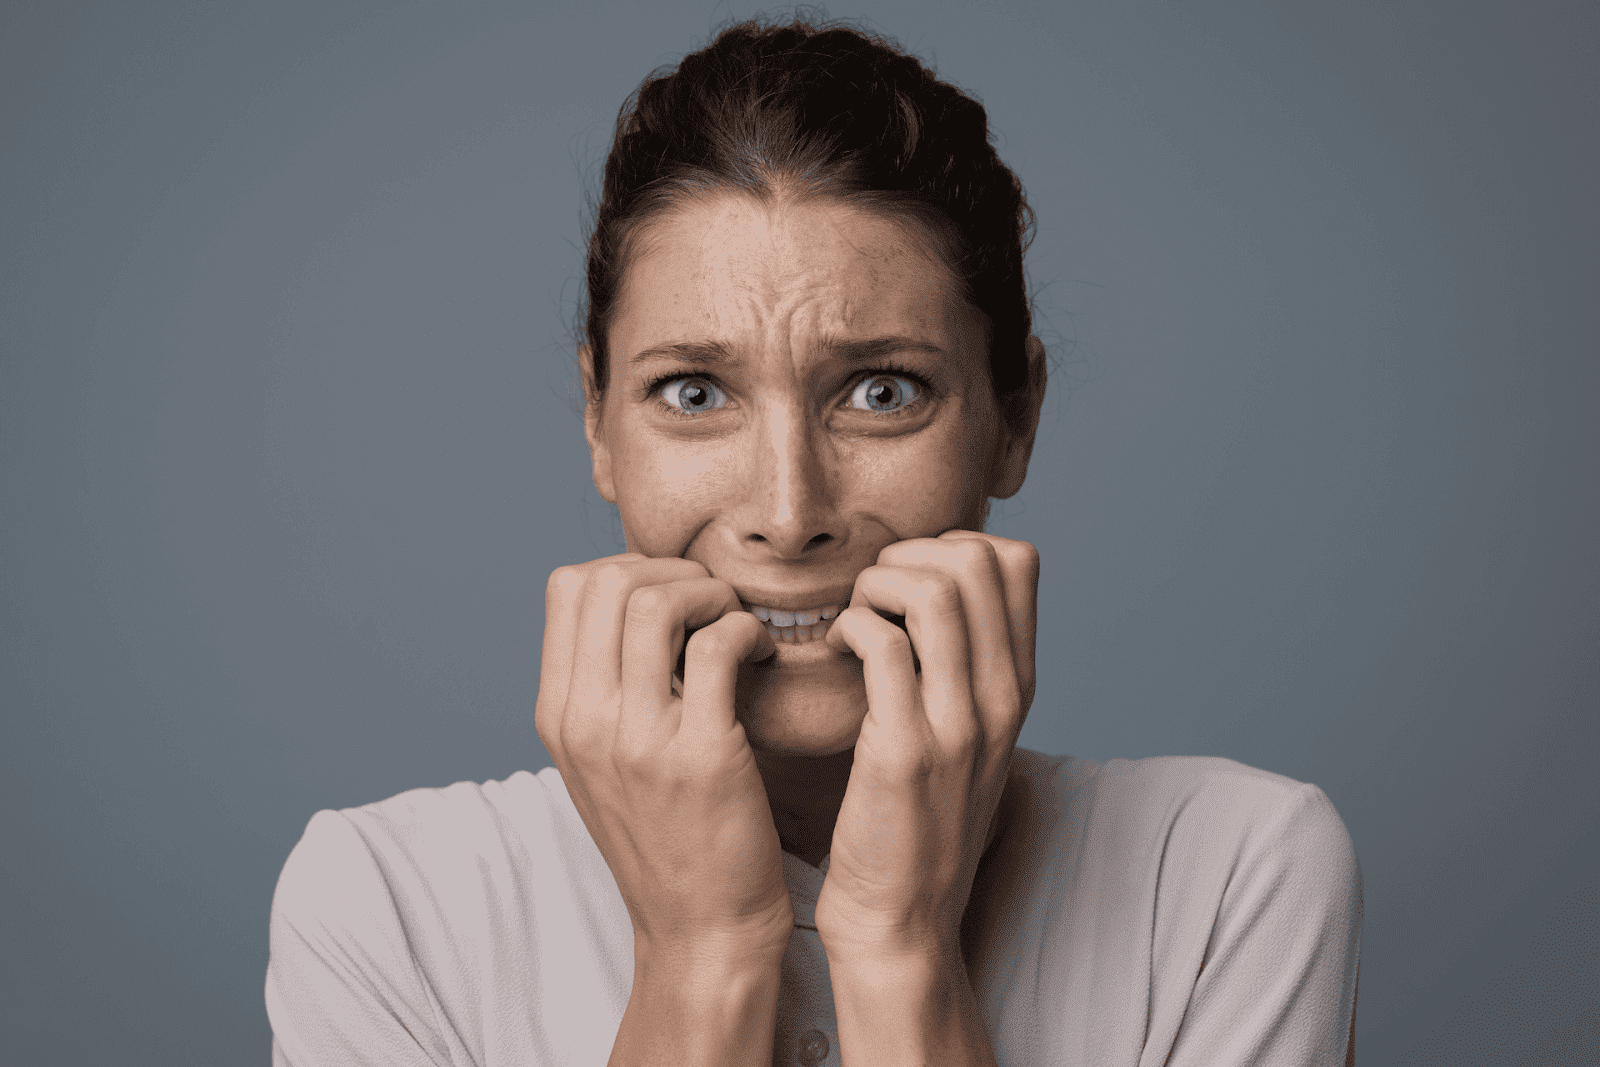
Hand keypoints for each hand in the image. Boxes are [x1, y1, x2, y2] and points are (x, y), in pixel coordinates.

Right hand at [535, 553, 794, 962]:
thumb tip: (632, 596)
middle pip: (610, 580)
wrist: (700, 928)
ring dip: (711, 594)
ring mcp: (637, 739)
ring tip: (735, 624)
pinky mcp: (701, 756)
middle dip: (673, 570)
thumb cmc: (666, 834)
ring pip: (659, 600)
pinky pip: (719, 645)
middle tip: (713, 603)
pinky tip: (763, 657)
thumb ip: (603, 684)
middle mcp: (585, 721)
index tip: (675, 594)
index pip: (567, 586)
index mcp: (557, 714)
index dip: (630, 567)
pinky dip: (748, 632)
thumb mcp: (603, 759)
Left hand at [815, 531, 1038, 960]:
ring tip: (853, 619)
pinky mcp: (906, 752)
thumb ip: (962, 668)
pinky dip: (850, 627)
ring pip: (934, 592)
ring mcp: (959, 726)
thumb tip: (933, 589)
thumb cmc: (915, 822)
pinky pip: (884, 644)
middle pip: (976, 562)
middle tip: (871, 597)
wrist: (901, 919)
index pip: (1017, 562)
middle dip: (908, 556)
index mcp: (1017, 688)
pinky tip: (834, 652)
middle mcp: (1001, 700)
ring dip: (877, 585)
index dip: (951, 546)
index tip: (906, 582)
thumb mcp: (966, 738)